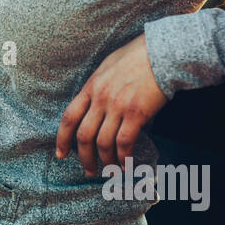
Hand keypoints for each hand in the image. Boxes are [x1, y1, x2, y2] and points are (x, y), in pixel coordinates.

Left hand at [55, 33, 168, 178]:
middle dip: (84, 157)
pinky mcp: (137, 114)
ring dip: (106, 161)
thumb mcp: (108, 66)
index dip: (62, 139)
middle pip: (84, 135)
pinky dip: (124, 157)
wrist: (163, 53)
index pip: (69, 117)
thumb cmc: (138, 56)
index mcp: (91, 86)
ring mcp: (118, 106)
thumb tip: (94, 104)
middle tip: (89, 171)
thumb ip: (98, 86)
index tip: (61, 154)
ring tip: (111, 172)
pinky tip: (127, 165)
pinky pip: (124, 142)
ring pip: (104, 143)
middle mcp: (101, 98)